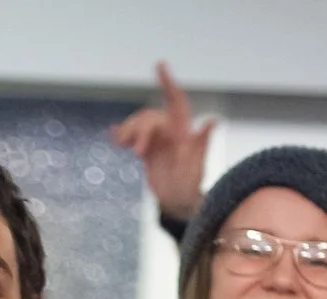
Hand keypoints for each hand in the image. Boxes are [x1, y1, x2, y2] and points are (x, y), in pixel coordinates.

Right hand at [109, 62, 214, 222]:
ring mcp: (158, 141)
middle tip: (136, 153)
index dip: (168, 82)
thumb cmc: (190, 187)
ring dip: (128, 132)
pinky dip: (122, 135)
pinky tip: (113, 136)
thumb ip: (201, 144)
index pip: (175, 101)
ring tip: (120, 145)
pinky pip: (132, 138)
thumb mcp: (196, 167)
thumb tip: (213, 121)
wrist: (179, 204)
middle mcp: (170, 132)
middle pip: (149, 118)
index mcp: (182, 132)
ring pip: (139, 126)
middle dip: (139, 129)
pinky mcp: (148, 152)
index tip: (160, 65)